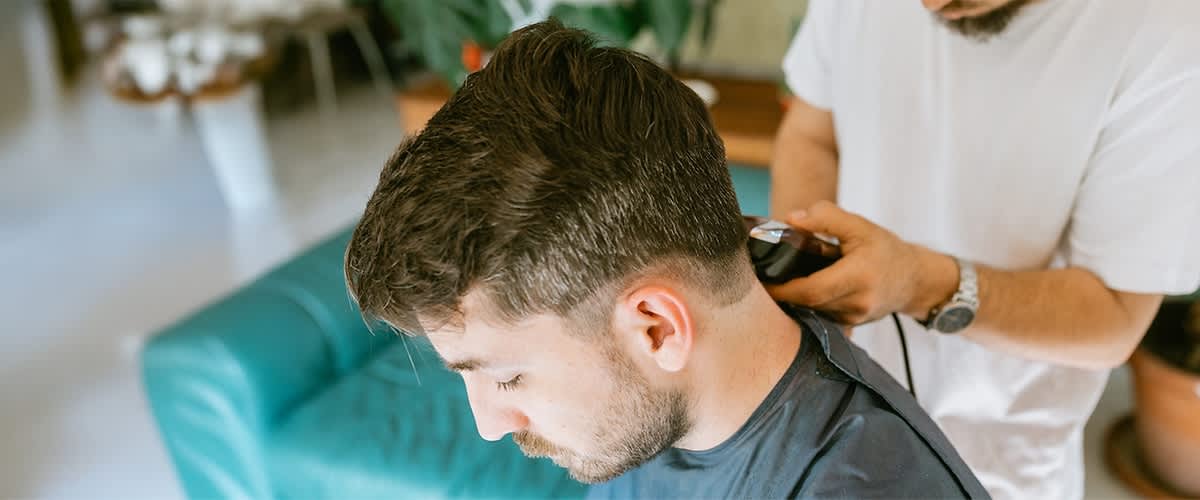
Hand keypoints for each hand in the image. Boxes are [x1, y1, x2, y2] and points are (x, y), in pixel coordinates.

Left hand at [765, 201, 956, 325]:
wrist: (914, 279)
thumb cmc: (886, 250)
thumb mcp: (859, 226)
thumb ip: (826, 217)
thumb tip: (791, 219)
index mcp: (859, 276)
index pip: (812, 290)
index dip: (783, 288)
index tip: (762, 280)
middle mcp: (858, 302)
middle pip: (808, 302)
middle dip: (783, 292)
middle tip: (763, 278)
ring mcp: (854, 318)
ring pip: (814, 311)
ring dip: (795, 298)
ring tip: (780, 281)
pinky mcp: (851, 325)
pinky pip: (822, 315)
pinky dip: (809, 304)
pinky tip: (800, 290)